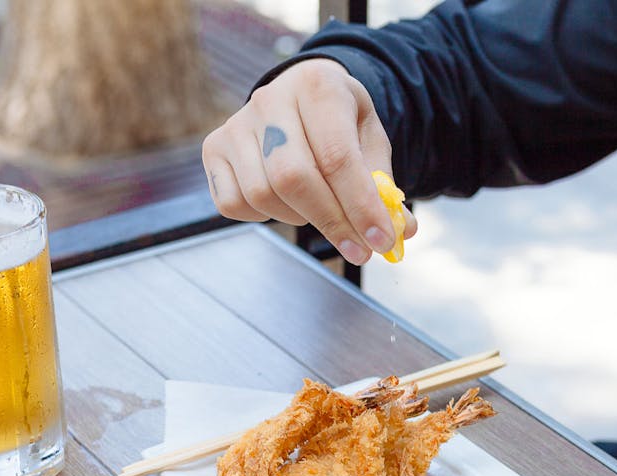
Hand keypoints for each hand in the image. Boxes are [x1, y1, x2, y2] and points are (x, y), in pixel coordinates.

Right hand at [202, 58, 416, 264]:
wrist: (303, 97)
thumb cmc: (341, 122)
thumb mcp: (370, 142)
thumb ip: (383, 186)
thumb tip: (402, 232)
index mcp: (318, 85)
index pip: (336, 157)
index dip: (359, 206)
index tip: (380, 241)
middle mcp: (270, 99)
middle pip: (294, 179)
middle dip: (331, 222)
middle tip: (359, 249)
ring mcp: (236, 124)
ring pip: (262, 195)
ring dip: (299, 219)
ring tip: (322, 213)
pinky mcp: (214, 148)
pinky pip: (234, 203)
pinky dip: (262, 217)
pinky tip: (286, 204)